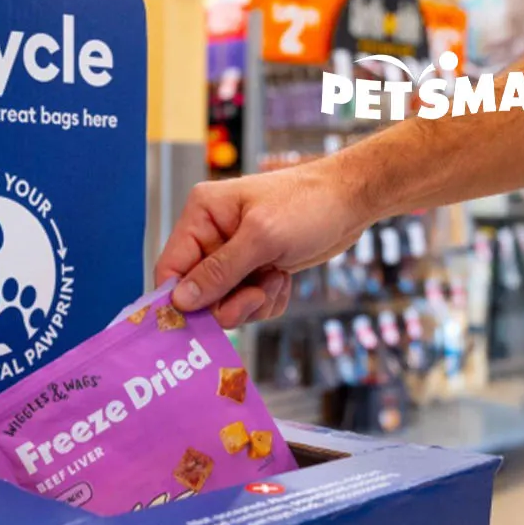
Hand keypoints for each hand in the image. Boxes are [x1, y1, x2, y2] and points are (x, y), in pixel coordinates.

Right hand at [155, 160, 373, 327]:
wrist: (353, 202)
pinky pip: (248, 303)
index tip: (201, 322)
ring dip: (253, 302)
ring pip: (225, 303)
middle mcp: (211, 235)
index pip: (171, 268)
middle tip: (256, 296)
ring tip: (276, 278)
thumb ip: (219, 272)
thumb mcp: (262, 238)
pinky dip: (267, 301)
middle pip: (198, 293)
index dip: (181, 299)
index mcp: (201, 215)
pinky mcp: (254, 269)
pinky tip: (283, 279)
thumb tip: (180, 301)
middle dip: (230, 302)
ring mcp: (233, 254)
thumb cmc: (309, 205)